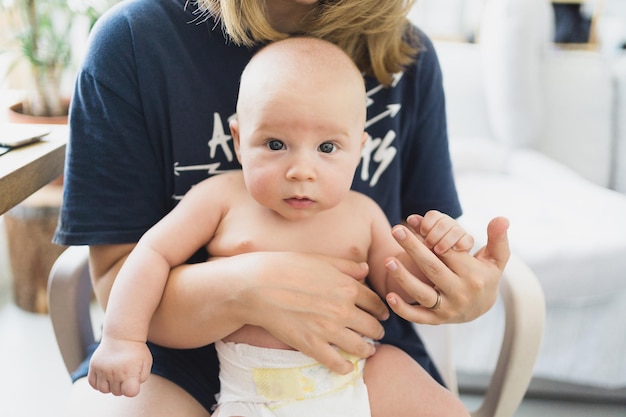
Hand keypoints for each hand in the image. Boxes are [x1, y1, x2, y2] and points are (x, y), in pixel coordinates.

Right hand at [88, 338, 151, 396]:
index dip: (132, 389)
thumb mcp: (146, 363)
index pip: (129, 392)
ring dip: (110, 386)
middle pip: (117, 392)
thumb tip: (131, 389)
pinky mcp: (93, 366)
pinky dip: (99, 382)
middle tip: (125, 375)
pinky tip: (106, 375)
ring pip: (103, 390)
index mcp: (129, 371)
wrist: (122, 335)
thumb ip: (141, 378)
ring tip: (116, 375)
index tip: (133, 380)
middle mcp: (114, 371)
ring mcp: (102, 369)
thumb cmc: (136, 351)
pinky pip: (93, 383)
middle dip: (122, 386)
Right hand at [236, 252, 388, 373]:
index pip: (375, 303)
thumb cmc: (285, 267)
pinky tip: (347, 366)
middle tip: (377, 333)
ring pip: (360, 347)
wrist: (256, 286)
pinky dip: (345, 367)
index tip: (381, 314)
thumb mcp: (319, 259)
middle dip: (377, 331)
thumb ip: (345, 266)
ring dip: (368, 350)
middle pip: (372, 326)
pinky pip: (337, 363)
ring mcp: (328, 330)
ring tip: (368, 350)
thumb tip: (365, 270)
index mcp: (346, 287)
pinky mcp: (312, 346)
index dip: (381, 310)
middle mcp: (343, 310)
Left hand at [385, 216, 509, 323]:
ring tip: (388, 261)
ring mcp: (448, 308)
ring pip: (423, 293)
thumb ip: (498, 238)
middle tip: (396, 230)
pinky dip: (403, 309)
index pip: (449, 252)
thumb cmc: (486, 275)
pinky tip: (389, 295)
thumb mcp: (496, 258)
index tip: (414, 221)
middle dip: (413, 248)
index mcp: (473, 274)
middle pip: (433, 268)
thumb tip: (501, 218)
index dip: (431, 235)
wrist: (483, 308)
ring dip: (404, 278)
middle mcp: (460, 292)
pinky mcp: (437, 320)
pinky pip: (418, 316)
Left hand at [409, 210, 473, 254]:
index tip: (422, 234)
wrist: (445, 266)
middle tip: (428, 245)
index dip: (426, 224)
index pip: (432, 215)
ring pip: (456, 230)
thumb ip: (418, 229)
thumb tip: (411, 219)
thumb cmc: (431, 250)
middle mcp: (450, 224)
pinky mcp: (468, 243)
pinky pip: (468, 239)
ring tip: (438, 250)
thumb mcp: (423, 240)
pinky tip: (455, 249)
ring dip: (446, 241)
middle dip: (434, 235)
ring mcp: (460, 232)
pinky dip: (462, 243)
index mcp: (437, 220)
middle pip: (443, 223)